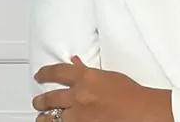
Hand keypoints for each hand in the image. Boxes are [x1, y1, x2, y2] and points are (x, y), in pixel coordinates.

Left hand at [32, 56, 172, 121]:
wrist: (141, 112)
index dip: (44, 74)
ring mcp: (77, 116)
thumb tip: (75, 62)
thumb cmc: (131, 95)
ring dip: (45, 118)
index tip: (40, 75)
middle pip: (48, 98)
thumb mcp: (109, 76)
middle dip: (40, 101)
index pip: (56, 72)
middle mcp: (77, 97)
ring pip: (50, 118)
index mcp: (84, 79)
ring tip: (43, 118)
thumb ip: (88, 71)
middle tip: (38, 102)